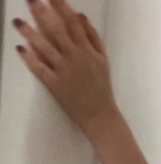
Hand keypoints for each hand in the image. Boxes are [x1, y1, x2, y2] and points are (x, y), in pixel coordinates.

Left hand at [13, 0, 118, 135]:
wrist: (100, 116)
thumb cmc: (102, 88)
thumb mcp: (103, 61)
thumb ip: (93, 38)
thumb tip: (80, 16)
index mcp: (88, 51)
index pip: (73, 23)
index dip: (61, 6)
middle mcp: (75, 58)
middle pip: (56, 30)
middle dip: (42, 12)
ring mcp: (64, 71)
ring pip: (44, 47)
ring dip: (29, 32)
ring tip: (18, 22)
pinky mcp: (55, 84)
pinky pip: (39, 68)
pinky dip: (30, 58)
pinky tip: (21, 48)